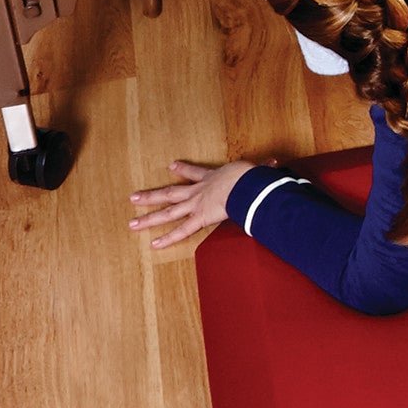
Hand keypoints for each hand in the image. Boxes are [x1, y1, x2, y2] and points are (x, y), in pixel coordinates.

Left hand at [128, 158, 257, 248]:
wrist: (245, 183)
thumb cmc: (251, 175)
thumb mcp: (255, 170)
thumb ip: (265, 169)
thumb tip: (276, 164)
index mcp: (212, 177)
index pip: (194, 172)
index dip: (182, 170)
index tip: (171, 166)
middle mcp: (199, 190)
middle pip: (170, 193)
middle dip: (152, 196)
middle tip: (134, 197)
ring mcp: (196, 204)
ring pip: (168, 211)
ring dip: (149, 217)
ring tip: (132, 222)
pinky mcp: (200, 218)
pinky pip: (181, 231)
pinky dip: (168, 238)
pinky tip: (153, 244)